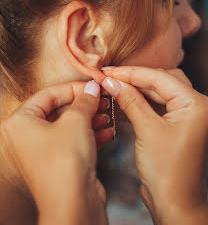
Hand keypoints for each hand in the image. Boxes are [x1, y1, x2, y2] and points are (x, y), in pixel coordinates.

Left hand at [0, 80, 111, 224]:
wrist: (73, 204)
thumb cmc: (64, 163)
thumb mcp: (76, 121)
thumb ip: (84, 100)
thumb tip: (91, 87)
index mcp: (20, 122)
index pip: (48, 94)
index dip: (73, 88)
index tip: (91, 85)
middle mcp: (27, 136)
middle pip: (59, 110)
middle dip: (84, 104)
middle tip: (100, 98)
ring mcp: (43, 150)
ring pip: (68, 125)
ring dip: (90, 118)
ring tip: (106, 113)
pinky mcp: (58, 161)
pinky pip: (74, 140)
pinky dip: (91, 133)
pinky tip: (107, 129)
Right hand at [102, 67, 207, 224]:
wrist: (175, 203)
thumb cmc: (168, 172)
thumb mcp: (147, 130)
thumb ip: (130, 101)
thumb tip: (112, 82)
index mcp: (195, 104)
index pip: (159, 78)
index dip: (130, 73)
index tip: (108, 72)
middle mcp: (195, 105)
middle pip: (161, 80)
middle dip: (134, 78)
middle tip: (109, 77)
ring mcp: (186, 114)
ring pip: (159, 91)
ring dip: (137, 88)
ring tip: (113, 85)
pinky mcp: (176, 122)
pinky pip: (158, 104)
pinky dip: (141, 100)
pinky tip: (124, 98)